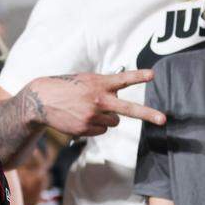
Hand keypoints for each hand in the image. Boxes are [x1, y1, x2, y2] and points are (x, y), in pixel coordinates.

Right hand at [28, 71, 164, 137]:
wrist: (42, 100)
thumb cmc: (67, 87)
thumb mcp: (86, 80)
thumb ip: (104, 88)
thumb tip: (119, 104)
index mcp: (99, 84)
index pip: (122, 79)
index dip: (138, 77)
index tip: (153, 75)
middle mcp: (98, 100)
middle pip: (128, 109)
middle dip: (148, 114)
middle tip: (163, 119)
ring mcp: (91, 117)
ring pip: (114, 122)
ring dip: (107, 117)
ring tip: (89, 110)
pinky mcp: (84, 129)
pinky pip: (101, 130)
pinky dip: (95, 125)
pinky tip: (81, 118)